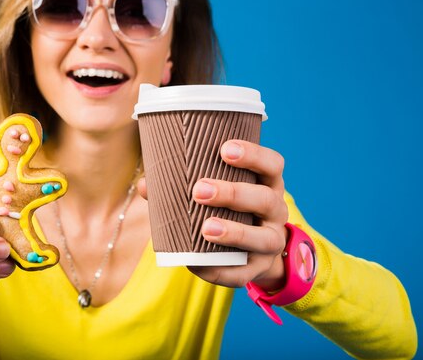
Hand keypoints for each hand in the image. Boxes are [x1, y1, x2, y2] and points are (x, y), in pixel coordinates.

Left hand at [188, 140, 288, 289]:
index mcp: (266, 184)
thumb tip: (146, 184)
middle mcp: (276, 211)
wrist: (251, 251)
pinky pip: (244, 273)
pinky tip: (198, 263)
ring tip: (206, 228)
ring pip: (265, 238)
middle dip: (234, 194)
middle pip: (265, 199)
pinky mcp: (260, 268)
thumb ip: (183, 186)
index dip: (253, 155)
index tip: (225, 149)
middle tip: (199, 191)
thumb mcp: (216, 192)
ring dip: (235, 233)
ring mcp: (272, 241)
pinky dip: (221, 270)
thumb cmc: (228, 210)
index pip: (272, 164)